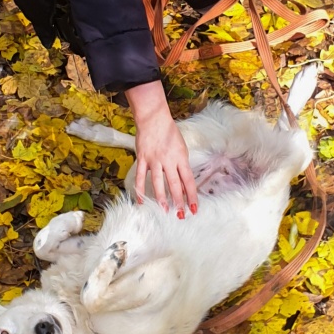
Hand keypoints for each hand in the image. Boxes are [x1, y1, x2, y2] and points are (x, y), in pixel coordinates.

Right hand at [125, 81, 197, 216]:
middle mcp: (168, 160)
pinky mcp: (143, 159)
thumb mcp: (181, 148)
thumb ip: (181, 165)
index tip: (194, 208)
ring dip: (161, 197)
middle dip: (179, 201)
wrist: (154, 119)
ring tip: (164, 210)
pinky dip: (140, 189)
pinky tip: (141, 200)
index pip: (188, 181)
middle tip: (181, 215)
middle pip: (174, 184)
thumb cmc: (169, 133)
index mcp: (181, 158)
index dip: (192, 195)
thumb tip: (182, 183)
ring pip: (158, 182)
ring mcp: (154, 160)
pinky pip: (140, 176)